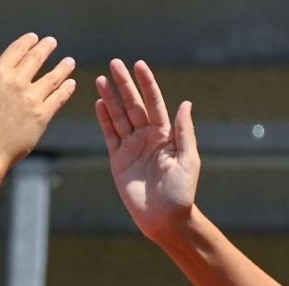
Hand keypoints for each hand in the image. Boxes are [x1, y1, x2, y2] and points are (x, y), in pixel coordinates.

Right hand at [0, 34, 76, 172]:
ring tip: (70, 62)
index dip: (28, 41)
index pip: (17, 50)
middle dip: (46, 47)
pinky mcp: (42, 116)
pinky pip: (58, 98)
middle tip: (52, 42)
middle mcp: (16, 83)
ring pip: (53, 77)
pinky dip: (67, 88)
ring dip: (63, 67)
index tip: (35, 38)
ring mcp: (31, 99)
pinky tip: (71, 83)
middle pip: (36, 58)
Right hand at [95, 59, 199, 239]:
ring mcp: (131, 147)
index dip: (147, 84)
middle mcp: (148, 137)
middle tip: (114, 63)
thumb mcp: (188, 160)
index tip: (139, 65)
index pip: (154, 103)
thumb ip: (184, 132)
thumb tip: (186, 104)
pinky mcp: (118, 160)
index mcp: (166, 135)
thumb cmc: (181, 192)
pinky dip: (104, 120)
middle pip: (133, 105)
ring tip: (101, 79)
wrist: (164, 219)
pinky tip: (100, 103)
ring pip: (119, 117)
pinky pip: (110, 135)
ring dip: (110, 98)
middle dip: (124, 85)